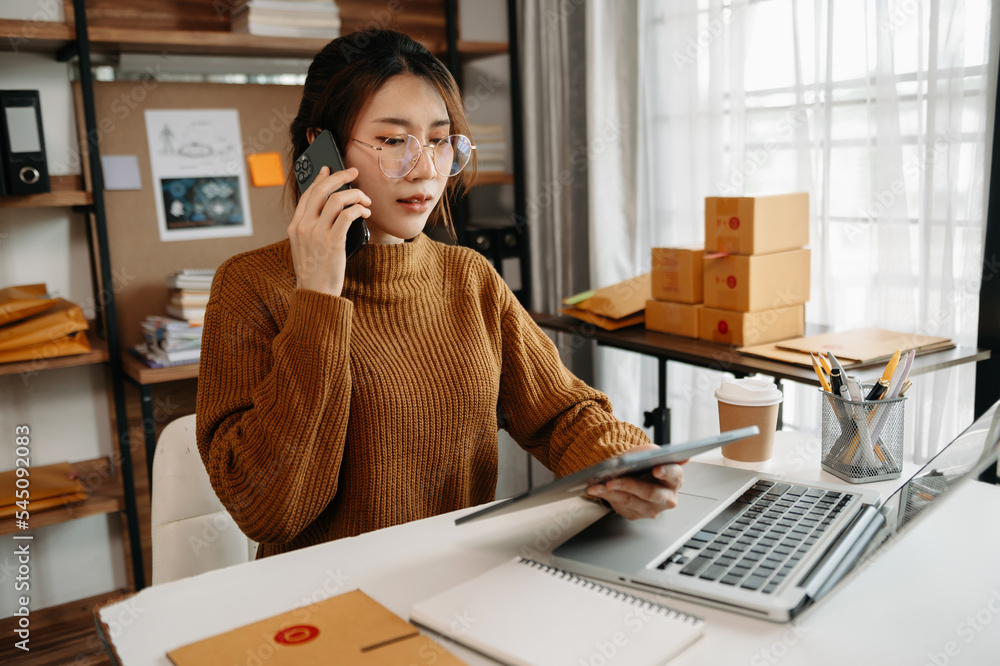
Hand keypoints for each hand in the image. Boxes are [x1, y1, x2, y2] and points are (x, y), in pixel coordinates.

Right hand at [288, 166, 371, 296]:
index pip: (307, 194)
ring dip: (355, 195)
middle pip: (321, 190)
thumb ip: (311, 228)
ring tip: (365, 200)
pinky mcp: (332, 242)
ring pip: (337, 199)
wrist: (315, 294)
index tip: (329, 169)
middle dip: (340, 176)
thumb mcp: (305, 247)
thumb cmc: (315, 272)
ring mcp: (317, 234)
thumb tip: (330, 209)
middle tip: (354, 173)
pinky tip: (364, 213)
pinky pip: (348, 215)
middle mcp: (304, 227)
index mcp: (295, 226)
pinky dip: (358, 209)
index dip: (320, 179)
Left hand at [586, 443, 684, 519]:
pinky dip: (608, 497)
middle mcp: (667, 497)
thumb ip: (647, 454)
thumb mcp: (648, 453)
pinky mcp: (637, 514)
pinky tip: (598, 490)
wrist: (636, 475)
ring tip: (598, 486)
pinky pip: (621, 506)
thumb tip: (640, 456)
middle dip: (629, 485)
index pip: (675, 475)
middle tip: (612, 481)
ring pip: (632, 501)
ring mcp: (653, 509)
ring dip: (612, 492)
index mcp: (675, 478)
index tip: (656, 469)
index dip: (666, 472)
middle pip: (650, 492)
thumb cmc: (645, 464)